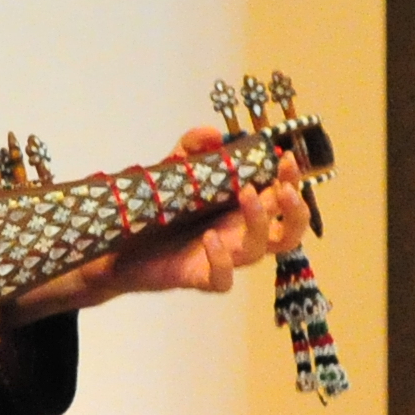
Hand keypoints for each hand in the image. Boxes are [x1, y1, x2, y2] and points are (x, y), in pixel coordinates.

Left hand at [20, 124, 311, 315]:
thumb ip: (192, 148)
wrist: (119, 243)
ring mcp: (223, 257)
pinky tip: (210, 238)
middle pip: (288, 232)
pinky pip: (222, 280)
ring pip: (259, 252)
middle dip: (294, 210)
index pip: (280, 196)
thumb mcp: (174, 170)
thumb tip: (214, 134)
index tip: (286, 158)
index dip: (292, 180)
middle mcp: (239, 233)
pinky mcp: (200, 276)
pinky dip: (221, 261)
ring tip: (245, 194)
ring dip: (259, 222)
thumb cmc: (157, 208)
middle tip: (282, 187)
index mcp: (242, 207)